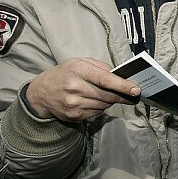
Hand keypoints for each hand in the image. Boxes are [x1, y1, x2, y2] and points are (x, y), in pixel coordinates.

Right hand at [24, 58, 139, 120]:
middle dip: (122, 95)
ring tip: (105, 94)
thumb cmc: (65, 74)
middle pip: (108, 95)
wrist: (42, 93)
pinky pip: (97, 112)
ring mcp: (74, 104)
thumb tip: (121, 76)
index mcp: (78, 70)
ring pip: (104, 104)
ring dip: (110, 100)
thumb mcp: (80, 62)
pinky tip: (93, 100)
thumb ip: (101, 67)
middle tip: (131, 94)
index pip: (104, 79)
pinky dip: (100, 106)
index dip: (122, 85)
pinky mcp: (74, 116)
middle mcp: (75, 88)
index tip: (135, 89)